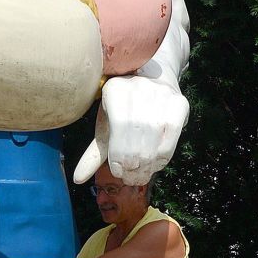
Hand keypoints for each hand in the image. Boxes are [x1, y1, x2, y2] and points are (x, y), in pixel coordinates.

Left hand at [74, 74, 188, 184]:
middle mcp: (137, 88)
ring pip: (152, 145)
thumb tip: (78, 179)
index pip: (116, 135)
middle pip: (134, 142)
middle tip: (131, 178)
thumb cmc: (124, 110)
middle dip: (132, 168)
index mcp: (113, 90)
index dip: (117, 160)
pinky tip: (156, 165)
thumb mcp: (107, 127)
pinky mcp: (179, 103)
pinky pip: (170, 142)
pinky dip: (162, 159)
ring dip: (147, 168)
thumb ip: (94, 153)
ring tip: (142, 175)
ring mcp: (161, 95)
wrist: (153, 79)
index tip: (118, 172)